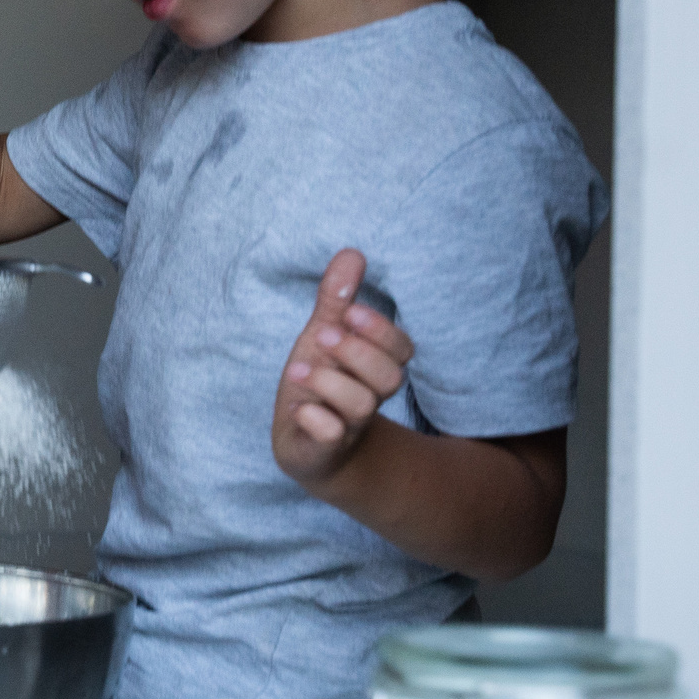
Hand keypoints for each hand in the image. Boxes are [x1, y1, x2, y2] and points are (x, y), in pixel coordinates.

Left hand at [271, 249, 415, 488]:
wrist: (309, 447)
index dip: (380, 330)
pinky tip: (298, 408)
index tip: (349, 312)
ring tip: (297, 370)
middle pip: (390, 377)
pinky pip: (332, 435)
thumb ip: (337, 300)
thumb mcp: (324, 337)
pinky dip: (316, 419)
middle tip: (323, 336)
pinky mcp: (324, 447)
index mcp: (373, 367)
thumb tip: (352, 252)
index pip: (402, 349)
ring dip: (328, 381)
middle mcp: (368, 395)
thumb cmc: (321, 383)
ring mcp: (348, 424)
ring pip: (362, 404)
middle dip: (357, 352)